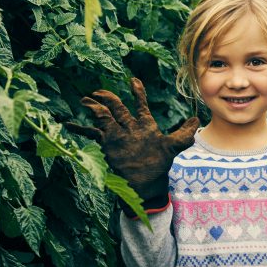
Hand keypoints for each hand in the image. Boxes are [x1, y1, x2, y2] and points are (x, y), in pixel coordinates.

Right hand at [65, 78, 198, 216]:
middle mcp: (129, 128)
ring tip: (85, 100)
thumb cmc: (159, 165)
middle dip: (108, 97)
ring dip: (94, 107)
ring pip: (104, 117)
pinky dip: (81, 129)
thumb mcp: (173, 148)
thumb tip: (197, 119)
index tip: (133, 80)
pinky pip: (92, 135)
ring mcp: (117, 136)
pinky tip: (69, 125)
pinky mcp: (107, 146)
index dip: (137, 92)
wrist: (147, 185)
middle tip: (99, 91)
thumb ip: (184, 134)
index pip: (140, 105)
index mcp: (144, 125)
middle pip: (117, 107)